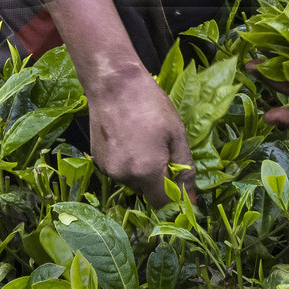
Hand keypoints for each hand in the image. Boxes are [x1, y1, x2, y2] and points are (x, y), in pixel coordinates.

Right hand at [85, 62, 196, 206]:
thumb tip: (190, 200)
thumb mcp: (177, 134)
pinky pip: (120, 172)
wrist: (114, 84)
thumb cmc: (151, 105)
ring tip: (144, 141)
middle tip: (162, 150)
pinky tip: (129, 140)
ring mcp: (108, 170)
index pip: (164, 203)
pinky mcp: (98, 162)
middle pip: (148, 193)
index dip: (176, 199)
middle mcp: (125, 176)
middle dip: (159, 180)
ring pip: (134, 182)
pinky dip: (128, 163)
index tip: (182, 189)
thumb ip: (185, 170)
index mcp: (147, 171)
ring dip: (142, 172)